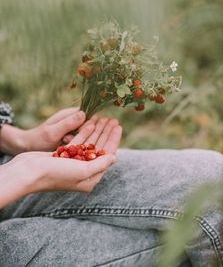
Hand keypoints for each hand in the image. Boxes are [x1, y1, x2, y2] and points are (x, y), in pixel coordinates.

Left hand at [0, 108, 89, 153]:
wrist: (30, 147)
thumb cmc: (39, 138)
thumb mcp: (52, 132)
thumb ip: (68, 123)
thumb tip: (84, 114)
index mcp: (70, 113)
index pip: (89, 114)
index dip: (89, 124)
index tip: (80, 132)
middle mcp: (74, 120)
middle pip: (90, 125)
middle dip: (84, 134)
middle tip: (68, 139)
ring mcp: (74, 130)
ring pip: (86, 135)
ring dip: (80, 141)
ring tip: (64, 143)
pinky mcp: (73, 139)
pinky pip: (81, 141)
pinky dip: (77, 146)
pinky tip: (67, 148)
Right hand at [0, 118, 121, 206]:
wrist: (28, 171)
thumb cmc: (55, 174)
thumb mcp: (82, 171)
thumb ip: (100, 165)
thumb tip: (114, 158)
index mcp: (89, 179)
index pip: (107, 156)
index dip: (113, 140)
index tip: (118, 126)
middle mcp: (83, 172)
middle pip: (99, 148)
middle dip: (106, 133)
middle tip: (113, 119)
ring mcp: (73, 163)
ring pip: (89, 143)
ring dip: (97, 131)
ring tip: (104, 118)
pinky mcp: (64, 155)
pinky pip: (78, 142)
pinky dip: (84, 132)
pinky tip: (91, 122)